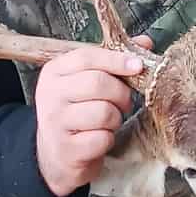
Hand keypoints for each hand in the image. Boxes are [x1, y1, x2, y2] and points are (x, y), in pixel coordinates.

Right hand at [33, 37, 152, 196]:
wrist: (56, 154)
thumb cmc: (78, 112)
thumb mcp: (88, 82)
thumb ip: (114, 61)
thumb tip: (145, 42)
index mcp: (54, 72)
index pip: (86, 57)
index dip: (116, 60)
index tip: (138, 66)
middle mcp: (50, 95)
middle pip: (97, 83)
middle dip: (121, 93)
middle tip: (124, 102)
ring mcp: (55, 123)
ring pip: (103, 112)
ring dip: (116, 118)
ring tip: (109, 121)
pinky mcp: (66, 149)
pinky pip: (102, 138)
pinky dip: (109, 139)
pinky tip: (100, 138)